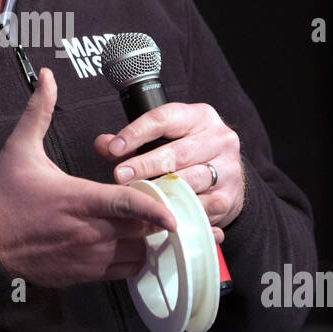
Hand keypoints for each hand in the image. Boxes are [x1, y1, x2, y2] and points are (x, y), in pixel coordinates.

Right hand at [0, 68, 177, 287]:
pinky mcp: (85, 275)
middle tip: (166, 203)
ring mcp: (88, 257)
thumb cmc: (4, 199)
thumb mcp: (19, 150)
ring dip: (148, 239)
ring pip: (137, 253)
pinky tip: (131, 243)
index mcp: (78, 199)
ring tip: (151, 223)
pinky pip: (124, 272)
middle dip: (157, 217)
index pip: (127, 204)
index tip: (173, 209)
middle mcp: (88, 231)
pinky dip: (135, 259)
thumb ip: (39, 111)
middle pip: (142, 229)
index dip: (155, 207)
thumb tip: (46, 77)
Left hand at [94, 102, 245, 238]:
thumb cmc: (186, 154)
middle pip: (177, 152)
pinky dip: (180, 211)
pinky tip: (161, 215)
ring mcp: (228, 168)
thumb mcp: (162, 139)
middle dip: (145, 165)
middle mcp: (218, 138)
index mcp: (199, 116)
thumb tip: (103, 145)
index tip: (114, 148)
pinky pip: (202, 206)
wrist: (227, 177)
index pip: (164, 119)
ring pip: (190, 180)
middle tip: (119, 176)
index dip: (136, 133)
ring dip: (161, 190)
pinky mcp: (230, 196)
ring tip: (137, 197)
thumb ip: (131, 142)